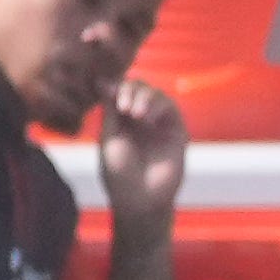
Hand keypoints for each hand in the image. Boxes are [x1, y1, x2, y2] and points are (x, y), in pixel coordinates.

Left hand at [98, 70, 189, 219]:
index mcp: (119, 120)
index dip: (116, 86)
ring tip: (133, 113)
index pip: (120, 91)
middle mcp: (140, 119)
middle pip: (139, 88)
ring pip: (155, 94)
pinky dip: (157, 106)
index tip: (107, 91)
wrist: (140, 198)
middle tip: (123, 106)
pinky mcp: (176, 130)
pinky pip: (170, 108)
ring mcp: (159, 123)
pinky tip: (145, 118)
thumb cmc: (118, 173)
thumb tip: (103, 81)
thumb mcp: (109, 138)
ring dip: (143, 97)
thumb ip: (110, 110)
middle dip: (130, 89)